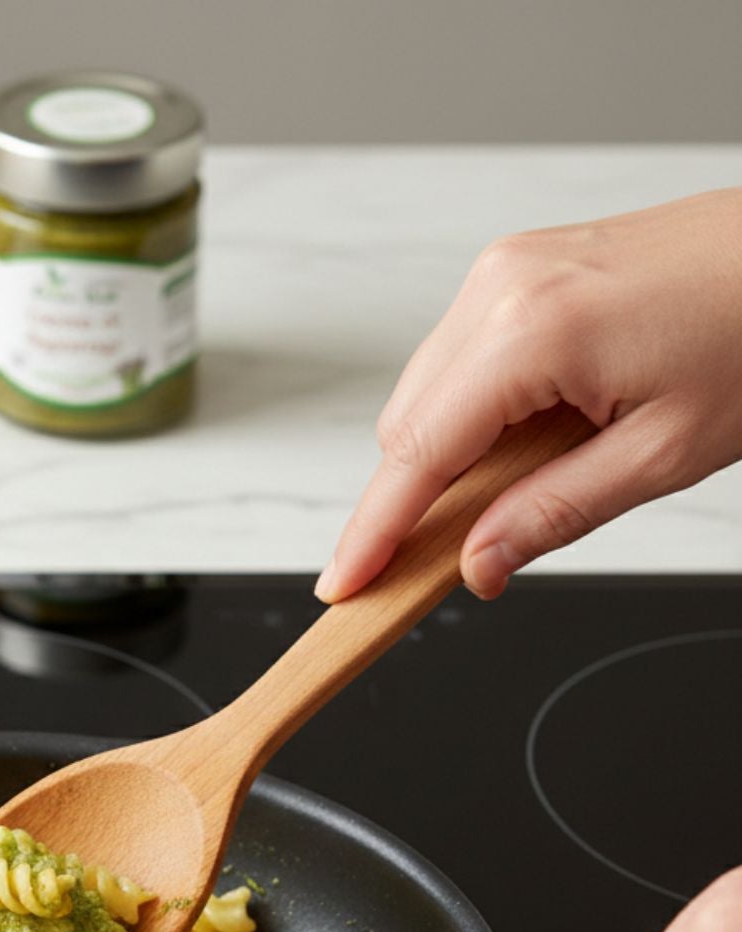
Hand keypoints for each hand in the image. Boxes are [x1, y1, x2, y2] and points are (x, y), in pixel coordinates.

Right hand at [316, 188, 741, 601]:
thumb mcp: (664, 452)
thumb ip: (554, 515)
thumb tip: (476, 566)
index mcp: (529, 332)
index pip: (415, 456)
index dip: (373, 533)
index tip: (344, 587)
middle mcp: (499, 287)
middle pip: (404, 426)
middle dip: (415, 497)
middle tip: (463, 552)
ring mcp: (504, 269)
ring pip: (425, 394)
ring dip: (449, 453)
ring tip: (533, 476)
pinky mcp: (519, 267)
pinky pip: (458, 359)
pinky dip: (474, 411)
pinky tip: (535, 429)